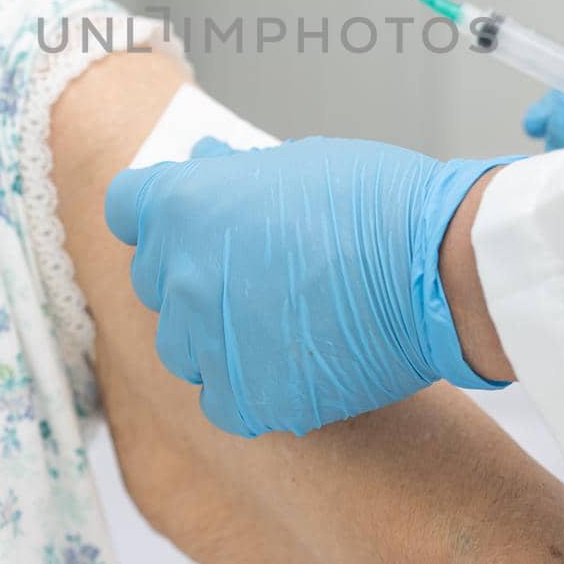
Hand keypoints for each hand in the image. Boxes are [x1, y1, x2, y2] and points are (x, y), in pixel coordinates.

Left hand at [105, 137, 513, 437]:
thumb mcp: (298, 162)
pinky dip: (246, 389)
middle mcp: (180, 272)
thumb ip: (236, 174)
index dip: (158, 212)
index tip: (186, 219)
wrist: (436, 269)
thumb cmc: (377, 205)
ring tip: (274, 323)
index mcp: (183, 203)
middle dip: (191, 272)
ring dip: (213, 336)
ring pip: (181, 346)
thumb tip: (206, 163)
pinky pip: (219, 400)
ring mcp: (208, 339)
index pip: (126, 207)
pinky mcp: (245, 396)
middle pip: (154, 280)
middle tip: (250, 272)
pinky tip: (287, 367)